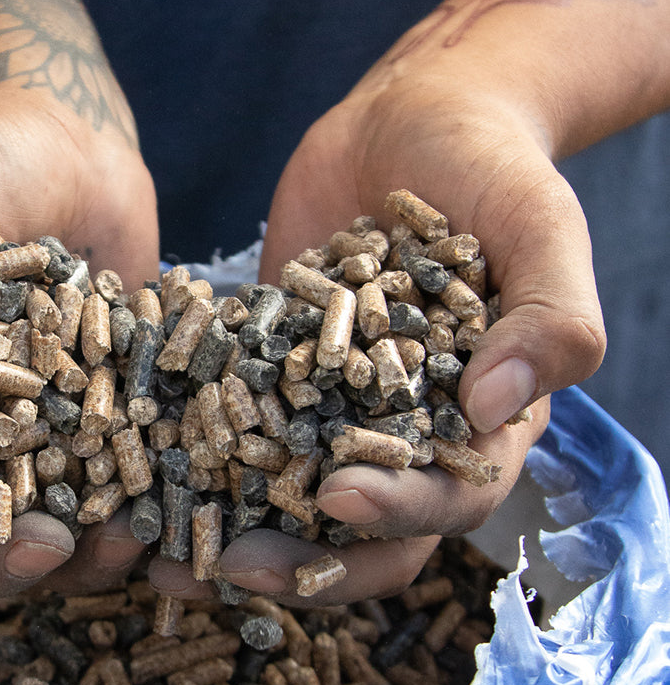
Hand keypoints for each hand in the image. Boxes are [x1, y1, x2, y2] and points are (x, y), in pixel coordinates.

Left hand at [152, 69, 598, 605]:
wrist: (411, 118)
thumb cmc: (490, 167)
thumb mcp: (539, 228)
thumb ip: (548, 317)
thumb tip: (493, 408)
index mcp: (477, 428)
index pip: (446, 500)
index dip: (397, 513)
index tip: (335, 496)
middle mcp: (400, 438)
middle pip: (359, 534)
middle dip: (297, 560)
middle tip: (225, 566)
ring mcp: (329, 415)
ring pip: (284, 504)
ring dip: (227, 538)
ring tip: (156, 558)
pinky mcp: (271, 380)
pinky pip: (232, 433)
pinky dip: (191, 462)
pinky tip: (135, 473)